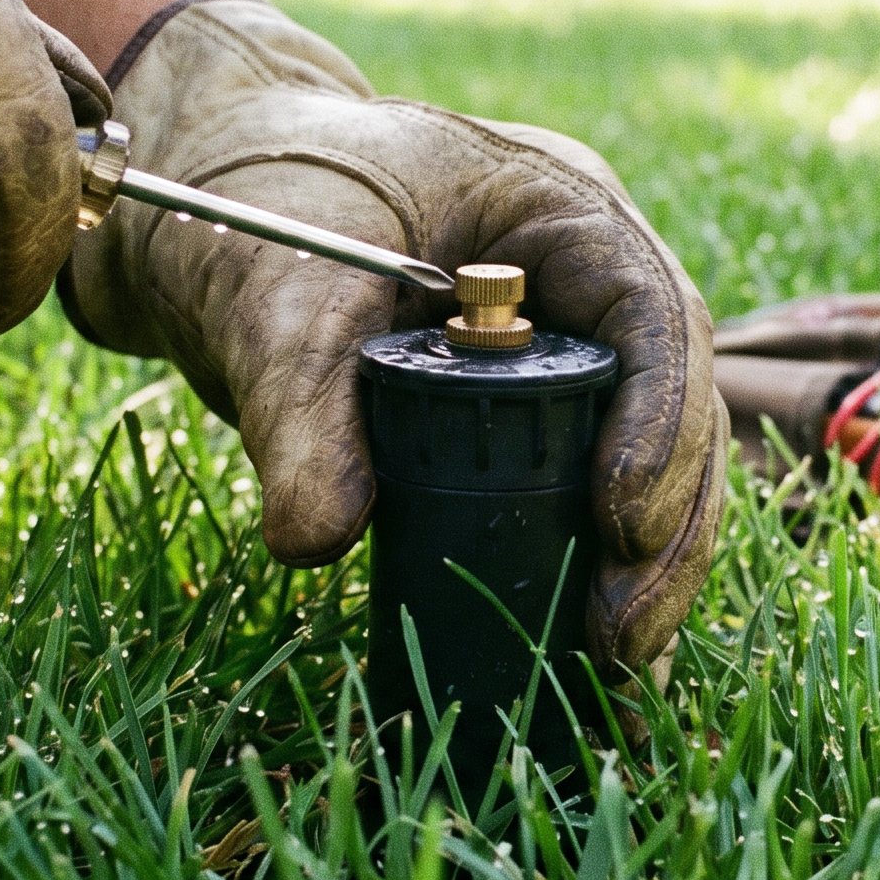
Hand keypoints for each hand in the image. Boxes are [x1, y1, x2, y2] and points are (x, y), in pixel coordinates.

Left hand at [65, 0, 726, 674]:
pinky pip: (584, 493)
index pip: (655, 313)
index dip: (660, 421)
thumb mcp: (275, 296)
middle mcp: (588, 285)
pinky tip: (594, 666)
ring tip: (620, 670)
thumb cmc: (257, 208)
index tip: (619, 521)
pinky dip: (590, 571)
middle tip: (620, 635)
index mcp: (559, 210)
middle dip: (665, 526)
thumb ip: (296, 406)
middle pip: (675, 405)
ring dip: (646, 568)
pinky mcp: (528, 419)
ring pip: (652, 461)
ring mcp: (569, 350)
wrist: (204, 212)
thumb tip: (316, 541)